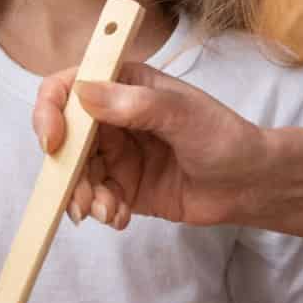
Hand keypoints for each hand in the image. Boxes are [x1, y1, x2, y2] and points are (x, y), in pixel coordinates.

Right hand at [32, 63, 266, 228]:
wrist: (251, 184)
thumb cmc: (225, 138)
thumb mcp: (183, 115)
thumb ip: (135, 104)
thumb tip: (84, 92)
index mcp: (124, 84)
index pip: (69, 85)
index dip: (51, 110)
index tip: (53, 142)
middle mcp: (113, 116)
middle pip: (65, 137)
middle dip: (65, 169)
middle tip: (79, 198)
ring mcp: (117, 153)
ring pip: (76, 172)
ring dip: (82, 196)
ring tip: (108, 212)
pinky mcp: (124, 186)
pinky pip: (95, 197)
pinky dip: (101, 209)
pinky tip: (120, 217)